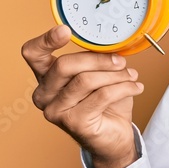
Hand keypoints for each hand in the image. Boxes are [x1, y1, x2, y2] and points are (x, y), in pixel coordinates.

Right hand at [21, 25, 142, 167]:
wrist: (114, 137)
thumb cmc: (105, 103)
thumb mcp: (99, 74)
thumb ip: (95, 58)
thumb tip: (109, 42)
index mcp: (46, 77)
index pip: (32, 54)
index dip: (45, 40)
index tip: (66, 30)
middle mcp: (44, 94)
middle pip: (64, 65)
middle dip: (98, 59)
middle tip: (120, 61)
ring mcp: (55, 111)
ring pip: (85, 81)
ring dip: (115, 75)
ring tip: (131, 75)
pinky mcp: (73, 122)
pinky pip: (101, 96)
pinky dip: (123, 88)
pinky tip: (136, 87)